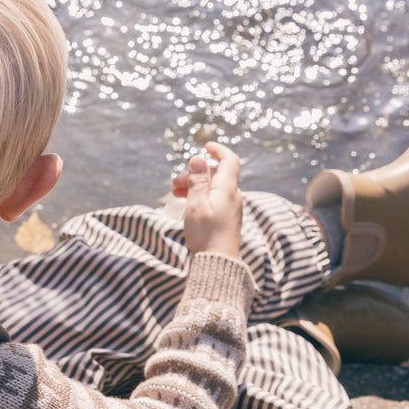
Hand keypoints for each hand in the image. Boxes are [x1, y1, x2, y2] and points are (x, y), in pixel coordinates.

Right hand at [172, 142, 241, 257]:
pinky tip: (186, 202)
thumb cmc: (206, 234)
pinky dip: (200, 196)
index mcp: (227, 188)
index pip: (229, 160)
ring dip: (195, 185)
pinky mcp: (227, 218)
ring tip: (175, 192)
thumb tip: (199, 158)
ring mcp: (231, 207)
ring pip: (213, 188)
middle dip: (196, 173)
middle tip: (175, 182)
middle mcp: (233, 196)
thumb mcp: (196, 203)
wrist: (219, 263)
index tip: (205, 145)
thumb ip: (198, 179)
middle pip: (216, 175)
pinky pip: (214, 199)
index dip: (218, 150)